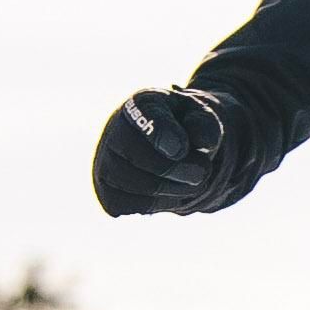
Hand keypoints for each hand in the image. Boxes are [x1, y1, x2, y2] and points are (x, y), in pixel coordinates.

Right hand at [93, 86, 231, 217]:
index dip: (164, 134)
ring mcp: (105, 163)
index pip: (145, 116)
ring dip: (175, 189)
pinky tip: (169, 191)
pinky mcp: (106, 192)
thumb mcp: (202, 118)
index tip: (181, 150)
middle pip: (143, 158)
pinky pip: (132, 205)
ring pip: (140, 186)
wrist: (166, 146)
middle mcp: (113, 130)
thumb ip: (205, 124)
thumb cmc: (184, 128)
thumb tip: (200, 143)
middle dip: (180, 170)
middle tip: (203, 171)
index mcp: (141, 103)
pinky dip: (159, 203)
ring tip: (192, 180)